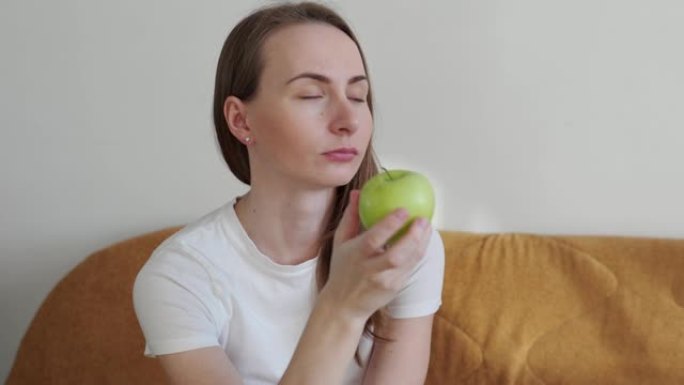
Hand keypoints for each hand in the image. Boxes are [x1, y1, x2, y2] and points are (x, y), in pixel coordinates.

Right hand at [320, 190, 432, 323]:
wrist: (345, 305)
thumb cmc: (342, 268)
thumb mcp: (340, 242)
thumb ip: (350, 217)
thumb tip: (357, 193)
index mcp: (357, 255)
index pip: (375, 238)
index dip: (390, 224)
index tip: (404, 209)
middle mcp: (371, 270)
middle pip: (397, 254)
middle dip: (413, 236)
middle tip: (423, 219)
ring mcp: (386, 281)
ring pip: (409, 261)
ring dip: (422, 242)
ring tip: (427, 225)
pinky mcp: (396, 287)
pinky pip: (412, 267)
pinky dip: (420, 252)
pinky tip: (424, 239)